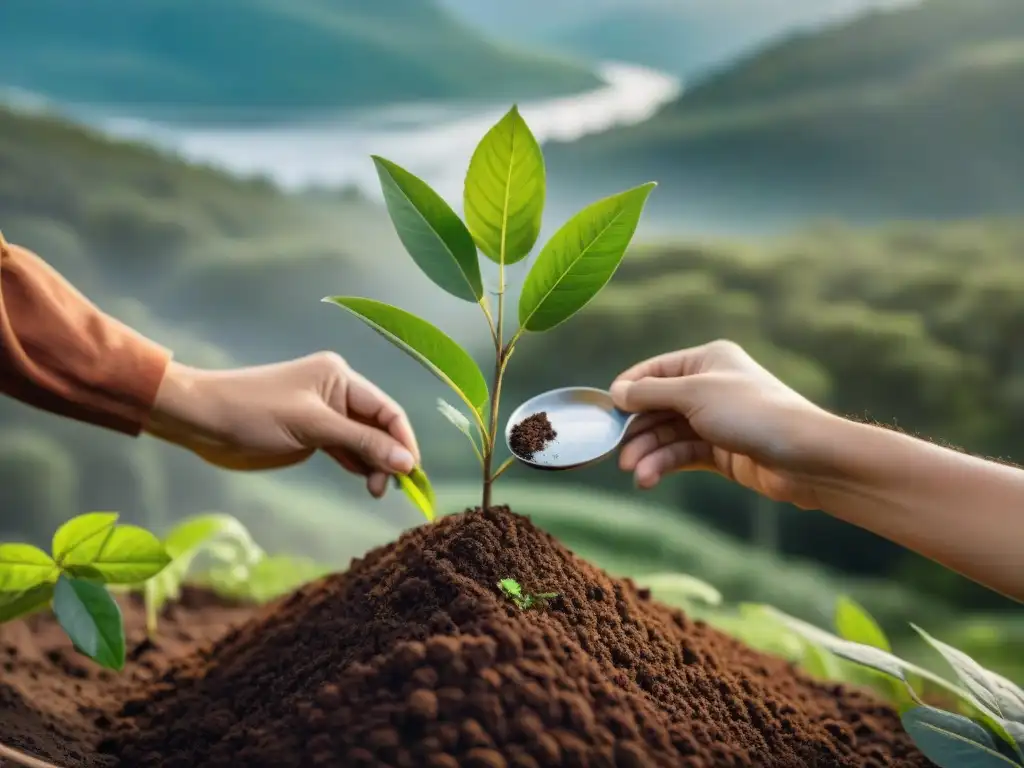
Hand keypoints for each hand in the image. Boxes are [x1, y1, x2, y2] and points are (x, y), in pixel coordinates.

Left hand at [146, 352, 418, 498]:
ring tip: (375, 490)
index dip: (403, 440)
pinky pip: (346, 448)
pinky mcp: (311, 433)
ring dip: (374, 464)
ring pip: (364, 440)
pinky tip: (364, 481)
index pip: (387, 410)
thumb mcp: (312, 427)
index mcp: (341, 377)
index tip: (410, 472)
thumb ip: (362, 443)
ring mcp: (324, 413)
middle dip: (389, 455)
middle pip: (379, 426)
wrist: (202, 420)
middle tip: (386, 488)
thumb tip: (407, 462)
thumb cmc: (254, 413)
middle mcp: (337, 392)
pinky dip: (357, 465)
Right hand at [609, 340, 833, 508]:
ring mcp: (714, 420)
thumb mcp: (695, 395)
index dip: (629, 390)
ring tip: (635, 473)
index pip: (654, 370)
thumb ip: (651, 393)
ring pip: (668, 434)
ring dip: (649, 453)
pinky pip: (682, 454)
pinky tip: (649, 478)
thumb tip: (617, 392)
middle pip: (657, 406)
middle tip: (619, 455)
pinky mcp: (720, 451)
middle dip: (637, 430)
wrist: (804, 456)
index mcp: (706, 360)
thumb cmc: (752, 413)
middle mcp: (709, 386)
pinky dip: (664, 464)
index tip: (606, 412)